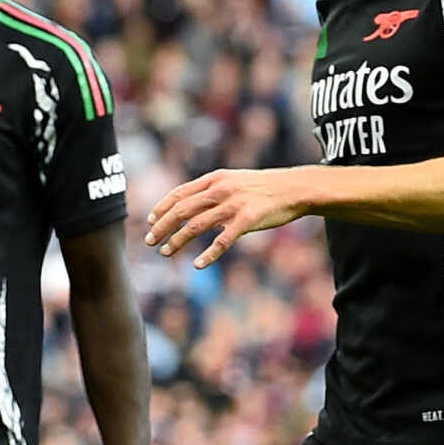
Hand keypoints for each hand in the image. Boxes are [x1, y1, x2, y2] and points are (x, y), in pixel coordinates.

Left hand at [146, 167, 312, 266]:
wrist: (294, 188)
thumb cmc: (263, 188)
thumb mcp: (235, 181)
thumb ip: (213, 191)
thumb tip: (191, 207)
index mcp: (215, 179)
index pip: (180, 193)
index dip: (161, 207)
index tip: (149, 220)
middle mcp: (220, 190)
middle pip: (182, 210)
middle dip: (162, 226)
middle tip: (149, 241)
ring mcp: (233, 205)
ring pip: (196, 225)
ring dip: (177, 241)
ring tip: (165, 253)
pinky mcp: (247, 220)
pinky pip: (222, 240)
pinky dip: (208, 254)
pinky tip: (198, 265)